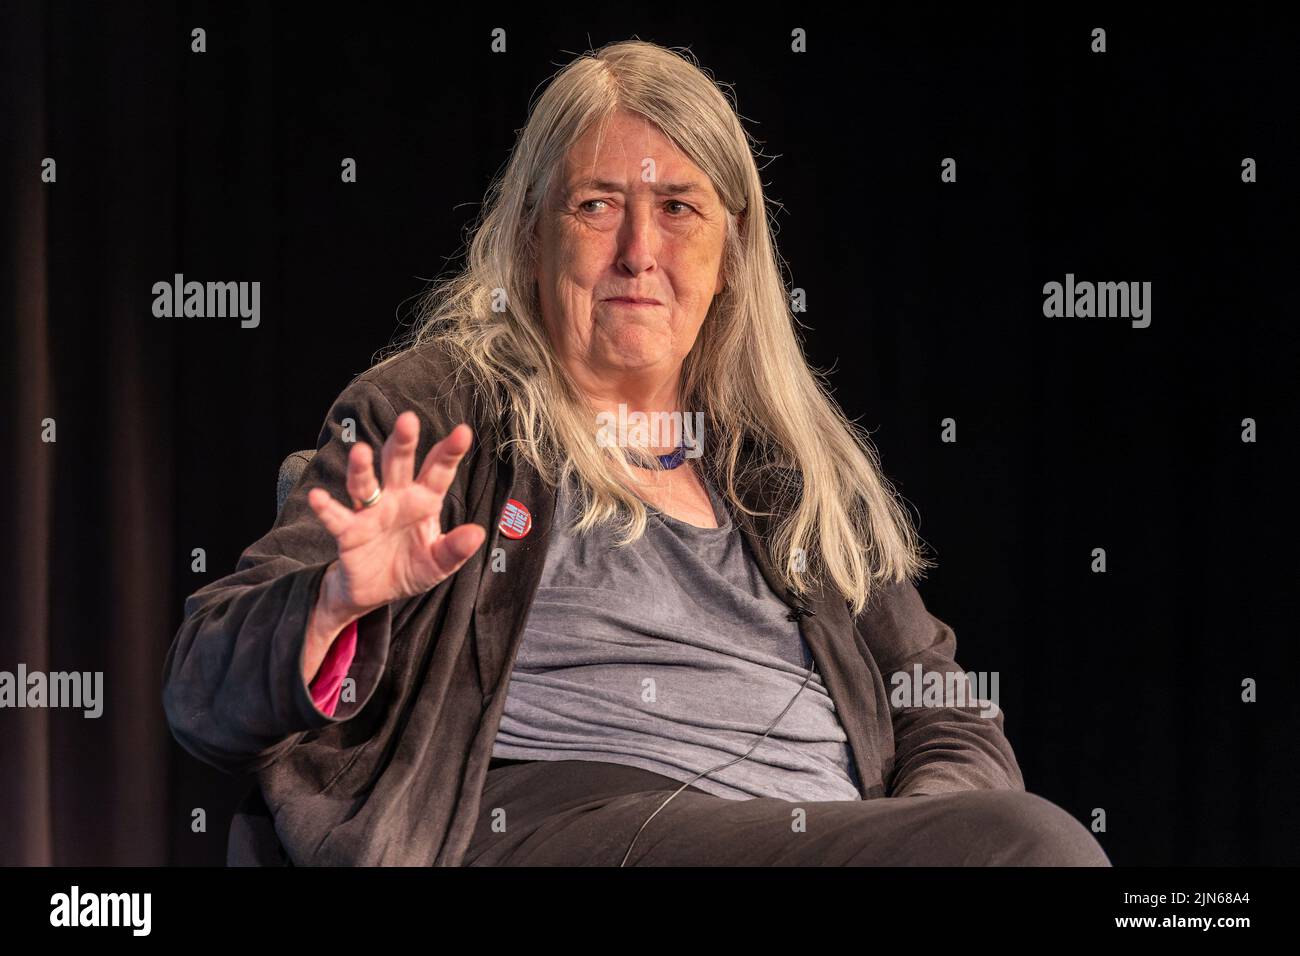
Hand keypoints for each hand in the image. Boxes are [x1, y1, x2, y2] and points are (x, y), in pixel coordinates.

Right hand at [307, 413, 486, 617]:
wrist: (376, 592)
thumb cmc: (410, 568)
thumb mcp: (438, 563)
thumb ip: (455, 549)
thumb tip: (478, 533)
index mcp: (424, 501)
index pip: (438, 472)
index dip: (449, 452)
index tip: (463, 432)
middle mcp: (396, 498)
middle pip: (399, 464)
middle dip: (403, 443)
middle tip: (408, 420)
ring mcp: (370, 512)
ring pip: (365, 483)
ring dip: (361, 468)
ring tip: (360, 451)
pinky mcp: (348, 531)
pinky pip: (335, 517)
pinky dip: (325, 507)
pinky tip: (318, 497)